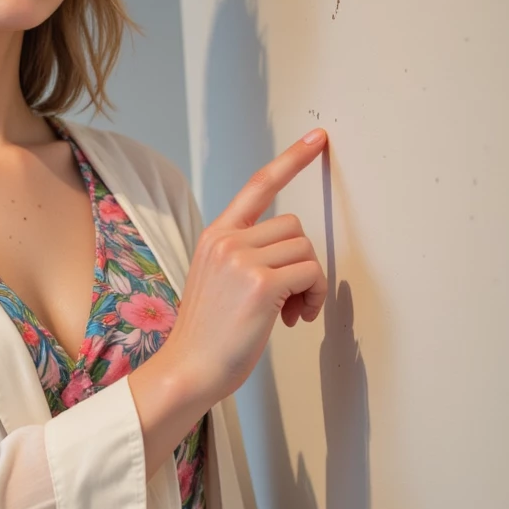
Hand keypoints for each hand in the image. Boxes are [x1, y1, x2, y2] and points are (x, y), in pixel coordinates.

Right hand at [161, 129, 328, 407]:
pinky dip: (314, 297)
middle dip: (301, 262)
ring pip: (305, 249)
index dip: (291, 159)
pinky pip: (312, 274)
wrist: (189, 369)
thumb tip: (291, 253)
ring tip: (290, 311)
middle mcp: (227, 240)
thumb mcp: (216, 280)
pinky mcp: (261, 284)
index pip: (258, 186)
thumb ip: (244, 255)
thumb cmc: (208, 335)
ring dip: (310, 283)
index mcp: (215, 235)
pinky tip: (293, 319)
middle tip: (291, 299)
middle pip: (294, 226)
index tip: (318, 139)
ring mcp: (242, 260)